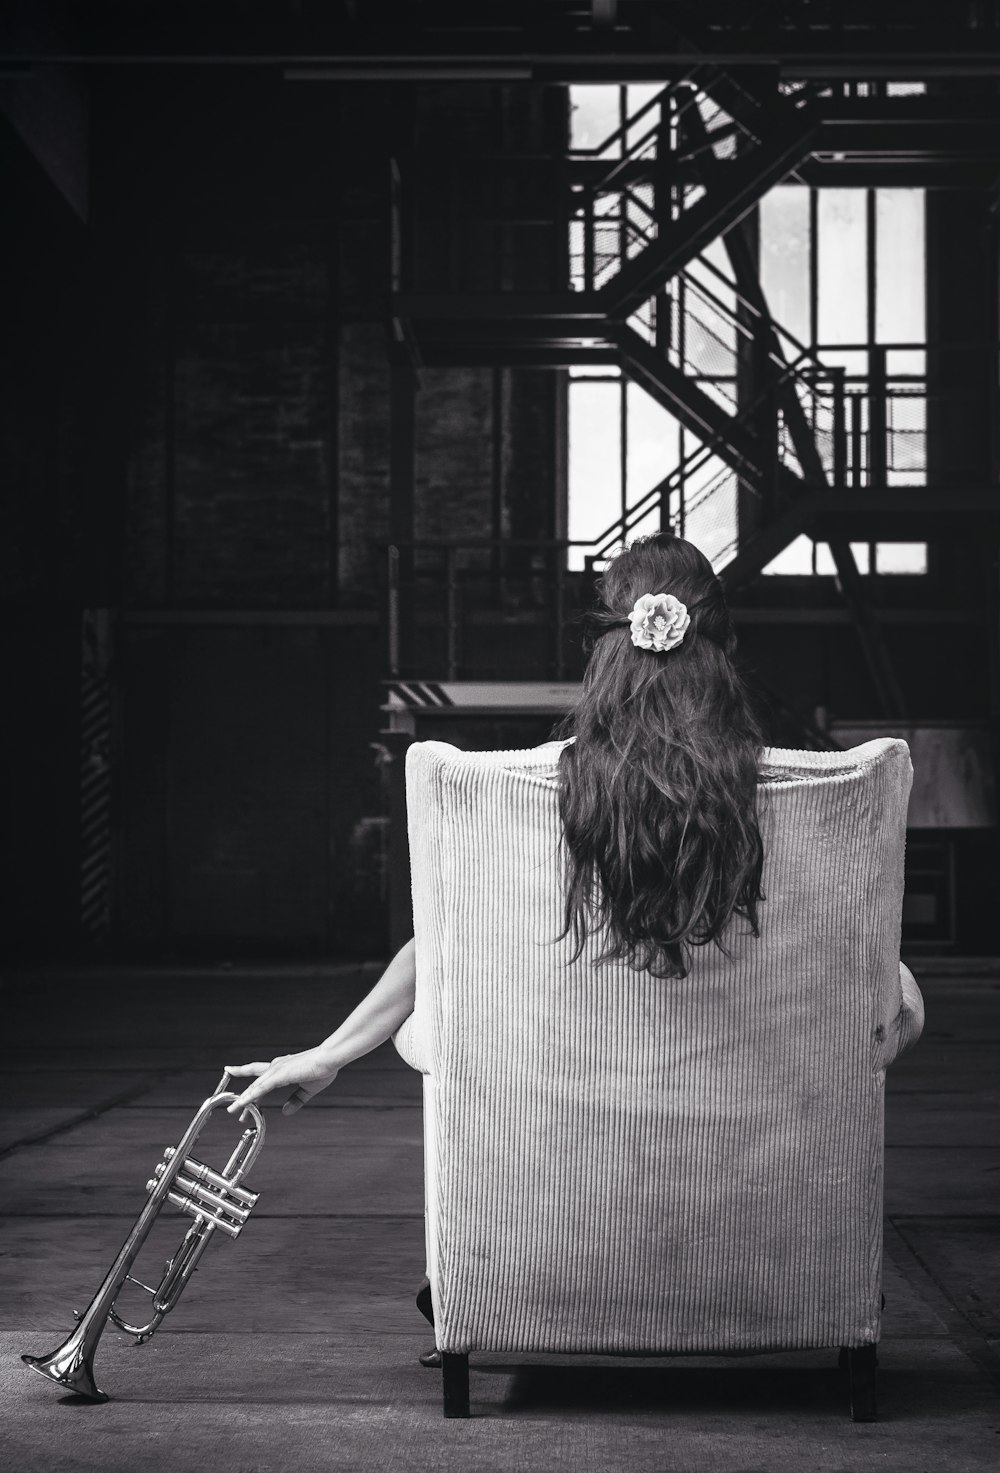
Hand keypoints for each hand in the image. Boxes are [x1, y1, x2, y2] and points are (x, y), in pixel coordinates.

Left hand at [225, 1047, 340, 1115]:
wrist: (330, 1059)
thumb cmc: (323, 1069)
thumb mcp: (308, 1090)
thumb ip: (295, 1100)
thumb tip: (285, 1111)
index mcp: (283, 1069)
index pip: (261, 1078)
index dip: (250, 1086)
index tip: (240, 1093)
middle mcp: (276, 1068)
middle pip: (255, 1085)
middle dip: (243, 1097)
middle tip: (234, 1109)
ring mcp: (276, 1070)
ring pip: (254, 1087)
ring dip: (243, 1099)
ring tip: (232, 1110)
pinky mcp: (279, 1075)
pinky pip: (261, 1088)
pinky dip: (250, 1096)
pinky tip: (243, 1103)